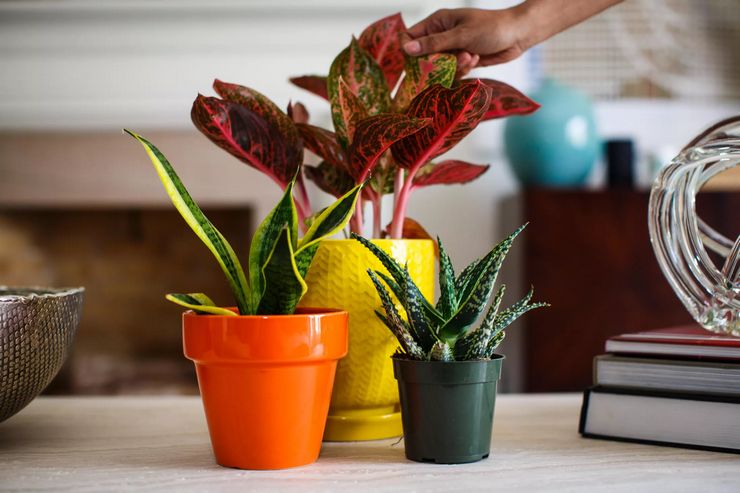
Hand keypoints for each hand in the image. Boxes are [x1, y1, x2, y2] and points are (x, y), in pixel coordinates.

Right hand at [402, 8, 528, 75]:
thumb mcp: (461, 35)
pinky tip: (475, 58)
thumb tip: (407, 49)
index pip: (410, 36)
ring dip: (454, 66)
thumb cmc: (490, 27)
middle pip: (424, 57)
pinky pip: (453, 71)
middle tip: (453, 59)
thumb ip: (434, 44)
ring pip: (439, 67)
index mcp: (437, 23)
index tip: (418, 61)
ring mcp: (452, 49)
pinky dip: (463, 68)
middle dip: (437, 62)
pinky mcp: (462, 60)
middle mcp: (442, 35)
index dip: (409, 50)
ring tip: (470, 56)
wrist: (518, 34)